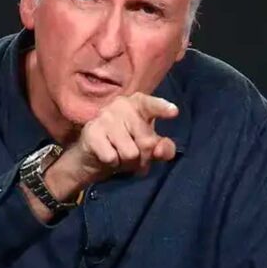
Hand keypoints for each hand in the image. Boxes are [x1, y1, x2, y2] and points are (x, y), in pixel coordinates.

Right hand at [22, 92, 178, 222]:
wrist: (92, 157)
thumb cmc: (125, 146)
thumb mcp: (149, 148)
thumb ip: (162, 148)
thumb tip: (160, 150)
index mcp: (138, 104)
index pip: (151, 105)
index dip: (162, 109)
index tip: (174, 112)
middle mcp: (121, 105)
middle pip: (147, 141)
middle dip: (143, 156)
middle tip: (133, 155)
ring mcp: (105, 116)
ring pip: (130, 152)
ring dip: (127, 162)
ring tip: (119, 155)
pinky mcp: (92, 132)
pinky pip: (112, 157)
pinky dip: (112, 164)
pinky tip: (107, 156)